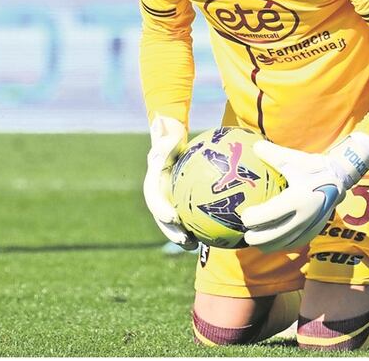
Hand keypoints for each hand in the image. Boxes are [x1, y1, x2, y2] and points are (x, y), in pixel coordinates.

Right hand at [142, 115, 197, 249]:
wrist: (171, 147)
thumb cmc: (171, 140)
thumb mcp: (168, 135)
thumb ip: (165, 133)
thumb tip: (160, 121)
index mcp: (153, 182)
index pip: (154, 197)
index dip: (161, 209)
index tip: (172, 217)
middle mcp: (158, 195)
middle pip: (162, 217)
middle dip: (171, 231)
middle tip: (184, 239)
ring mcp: (167, 203)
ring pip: (172, 224)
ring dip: (181, 236)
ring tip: (194, 246)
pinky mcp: (178, 207)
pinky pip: (188, 220)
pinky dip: (198, 230)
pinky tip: (214, 237)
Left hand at [243, 132, 368, 252]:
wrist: (340, 178)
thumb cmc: (313, 167)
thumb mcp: (293, 158)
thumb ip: (271, 153)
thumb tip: (253, 146)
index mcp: (296, 199)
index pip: (268, 216)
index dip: (252, 220)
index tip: (243, 216)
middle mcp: (303, 217)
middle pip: (272, 236)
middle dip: (255, 238)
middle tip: (246, 233)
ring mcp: (310, 226)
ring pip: (283, 244)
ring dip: (267, 245)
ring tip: (255, 241)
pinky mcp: (314, 231)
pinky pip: (294, 244)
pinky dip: (281, 245)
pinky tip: (271, 242)